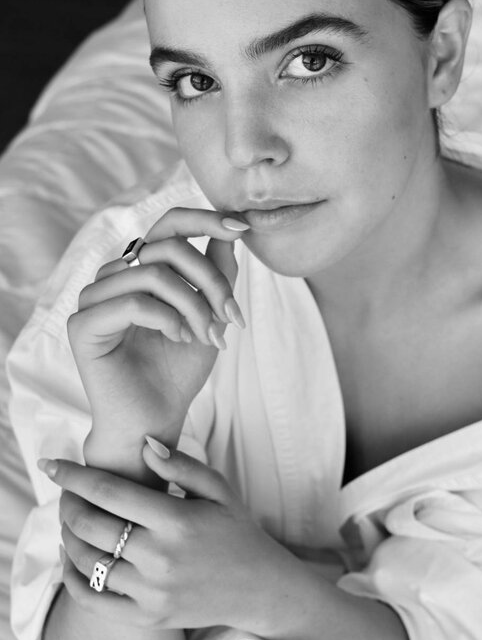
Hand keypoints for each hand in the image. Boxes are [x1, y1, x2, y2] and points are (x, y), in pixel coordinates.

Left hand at [42, 440, 297, 632]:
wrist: (260, 589)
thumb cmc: (237, 532)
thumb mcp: (219, 490)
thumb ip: (182, 466)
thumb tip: (144, 444)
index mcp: (177, 520)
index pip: (108, 492)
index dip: (73, 475)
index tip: (52, 464)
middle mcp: (160, 558)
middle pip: (89, 526)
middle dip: (67, 504)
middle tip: (66, 494)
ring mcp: (152, 592)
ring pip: (86, 562)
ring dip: (67, 538)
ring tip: (70, 523)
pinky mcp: (148, 617)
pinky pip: (94, 601)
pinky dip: (73, 580)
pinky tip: (72, 561)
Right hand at [68, 208, 248, 447]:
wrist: (156, 420)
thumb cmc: (178, 373)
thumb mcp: (209, 316)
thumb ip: (215, 275)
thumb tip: (231, 231)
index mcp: (139, 270)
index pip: (169, 225)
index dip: (205, 219)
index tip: (241, 227)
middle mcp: (113, 278)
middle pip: (168, 248)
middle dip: (211, 280)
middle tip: (232, 316)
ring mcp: (93, 299)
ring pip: (154, 274)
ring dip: (194, 306)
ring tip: (209, 336)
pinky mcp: (82, 325)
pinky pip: (133, 302)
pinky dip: (167, 319)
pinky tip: (180, 338)